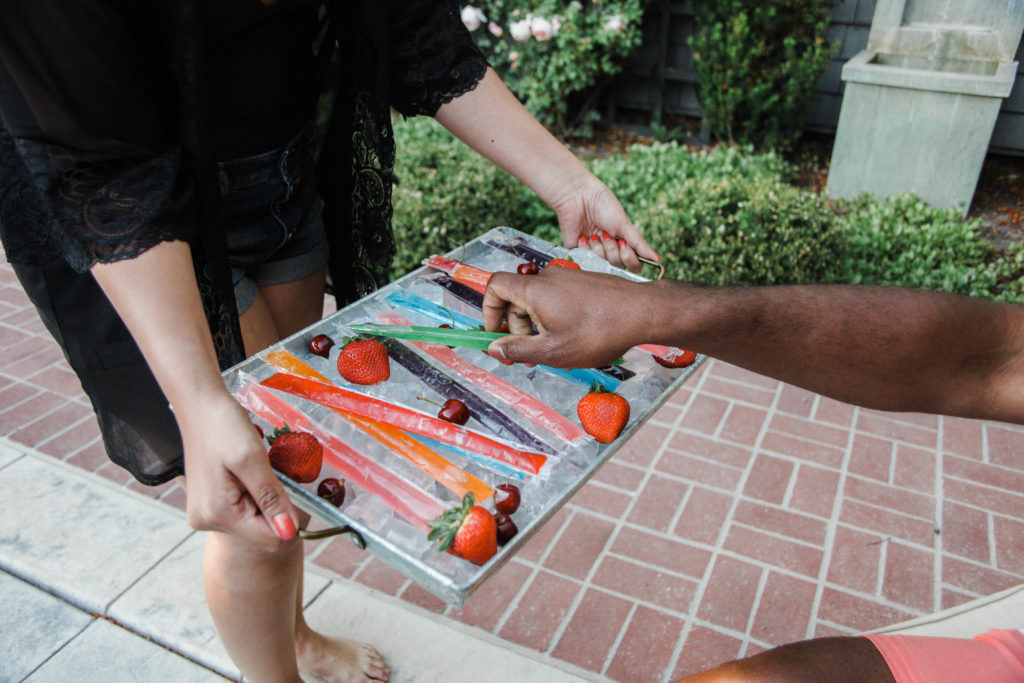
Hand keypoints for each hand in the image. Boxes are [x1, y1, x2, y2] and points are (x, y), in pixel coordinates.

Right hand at [177, 391, 298, 546]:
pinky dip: (249, 492)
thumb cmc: (224, 426)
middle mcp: (207, 521)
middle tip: (263, 471)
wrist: (200, 406)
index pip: (271, 537)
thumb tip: (289, 533)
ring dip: (261, 497)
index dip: (287, 515)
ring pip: (252, 520)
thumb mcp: (252, 459)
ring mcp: (204, 514)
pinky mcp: (206, 505)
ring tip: (250, 469)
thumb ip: (271, 498)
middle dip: (272, 504)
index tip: (284, 486)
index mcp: (218, 514)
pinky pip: (240, 509)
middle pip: (260, 530)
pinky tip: (242, 472)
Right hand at [482, 266, 653, 366]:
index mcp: (535, 290)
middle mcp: (549, 278)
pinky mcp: (584, 282)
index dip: (488, 309)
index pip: (495, 286)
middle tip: (529, 355)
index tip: (495, 332)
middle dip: (517, 327)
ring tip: (555, 349)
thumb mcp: (552, 351)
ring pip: (540, 301)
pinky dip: (557, 317)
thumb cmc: (599, 332)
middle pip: (517, 297)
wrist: (643, 312)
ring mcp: (568, 278)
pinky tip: (574, 337)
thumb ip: (518, 349)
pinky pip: (559, 299)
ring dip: (538, 325)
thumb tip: (494, 348)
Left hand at [550, 175, 658, 273]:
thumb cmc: (603, 205)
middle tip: (606, 234)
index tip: (623, 243)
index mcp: (623, 243)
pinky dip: (586, 248)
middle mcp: (610, 250)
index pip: (633, 265)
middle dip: (612, 250)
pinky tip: (583, 236)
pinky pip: (585, 261)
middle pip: (617, 266)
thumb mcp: (624, 225)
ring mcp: (594, 252)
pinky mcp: (578, 252)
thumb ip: (639, 244)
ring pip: (601, 265)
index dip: (629, 258)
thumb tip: (657, 259)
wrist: (578, 196)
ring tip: (594, 233)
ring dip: (599, 248)